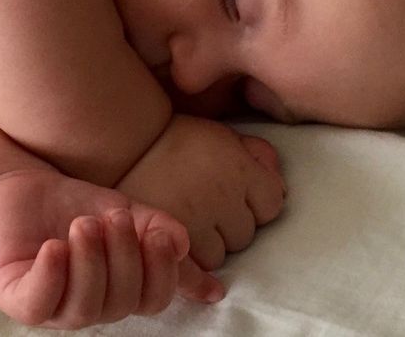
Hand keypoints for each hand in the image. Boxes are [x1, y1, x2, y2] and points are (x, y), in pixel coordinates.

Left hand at [0, 169, 222, 328]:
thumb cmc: (71, 204)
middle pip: (122, 303)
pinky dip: (53, 275)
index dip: (161, 273)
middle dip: (124, 258)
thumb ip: (160, 235)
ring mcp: (51, 306)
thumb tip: (202, 271)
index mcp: (118, 290)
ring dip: (91, 262)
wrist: (16, 183)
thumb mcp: (127, 214)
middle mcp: (87, 306)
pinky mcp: (16, 297)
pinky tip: (56, 246)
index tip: (159, 234)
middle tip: (113, 216)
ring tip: (83, 223)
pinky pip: (39, 304)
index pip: (153, 299)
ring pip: (84, 308)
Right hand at [116, 114, 285, 272]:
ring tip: (191, 226)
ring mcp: (194, 222)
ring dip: (211, 246)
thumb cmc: (178, 139)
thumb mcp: (224, 135)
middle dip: (233, 224)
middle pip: (247, 234)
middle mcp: (221, 197)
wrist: (125, 144)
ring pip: (221, 255)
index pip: (274, 204)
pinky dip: (193, 266)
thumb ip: (258, 154)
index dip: (259, 201)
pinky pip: (194, 269)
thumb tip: (279, 183)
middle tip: (210, 209)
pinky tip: (194, 262)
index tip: (241, 196)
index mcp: (238, 169)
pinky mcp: (168, 240)